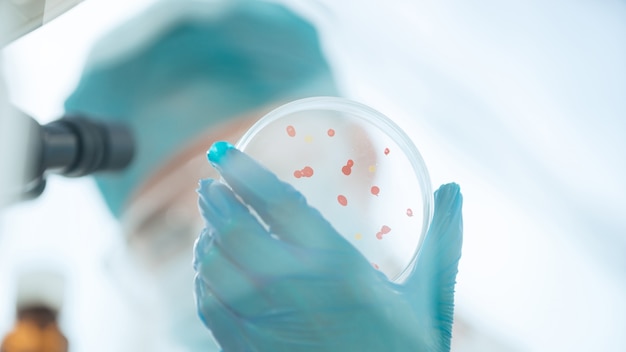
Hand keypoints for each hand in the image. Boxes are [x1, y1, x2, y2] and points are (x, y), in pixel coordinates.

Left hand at [193, 141, 462, 351]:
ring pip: (215, 268)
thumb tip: (454, 190)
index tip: (223, 153)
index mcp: (339, 270)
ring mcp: (265, 324)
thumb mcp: (428, 299)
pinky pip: (210, 306)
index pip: (279, 205)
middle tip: (210, 185)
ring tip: (210, 223)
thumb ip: (442, 241)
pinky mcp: (247, 351)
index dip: (245, 173)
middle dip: (215, 202)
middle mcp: (294, 292)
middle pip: (235, 232)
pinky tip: (209, 268)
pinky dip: (204, 279)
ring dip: (206, 239)